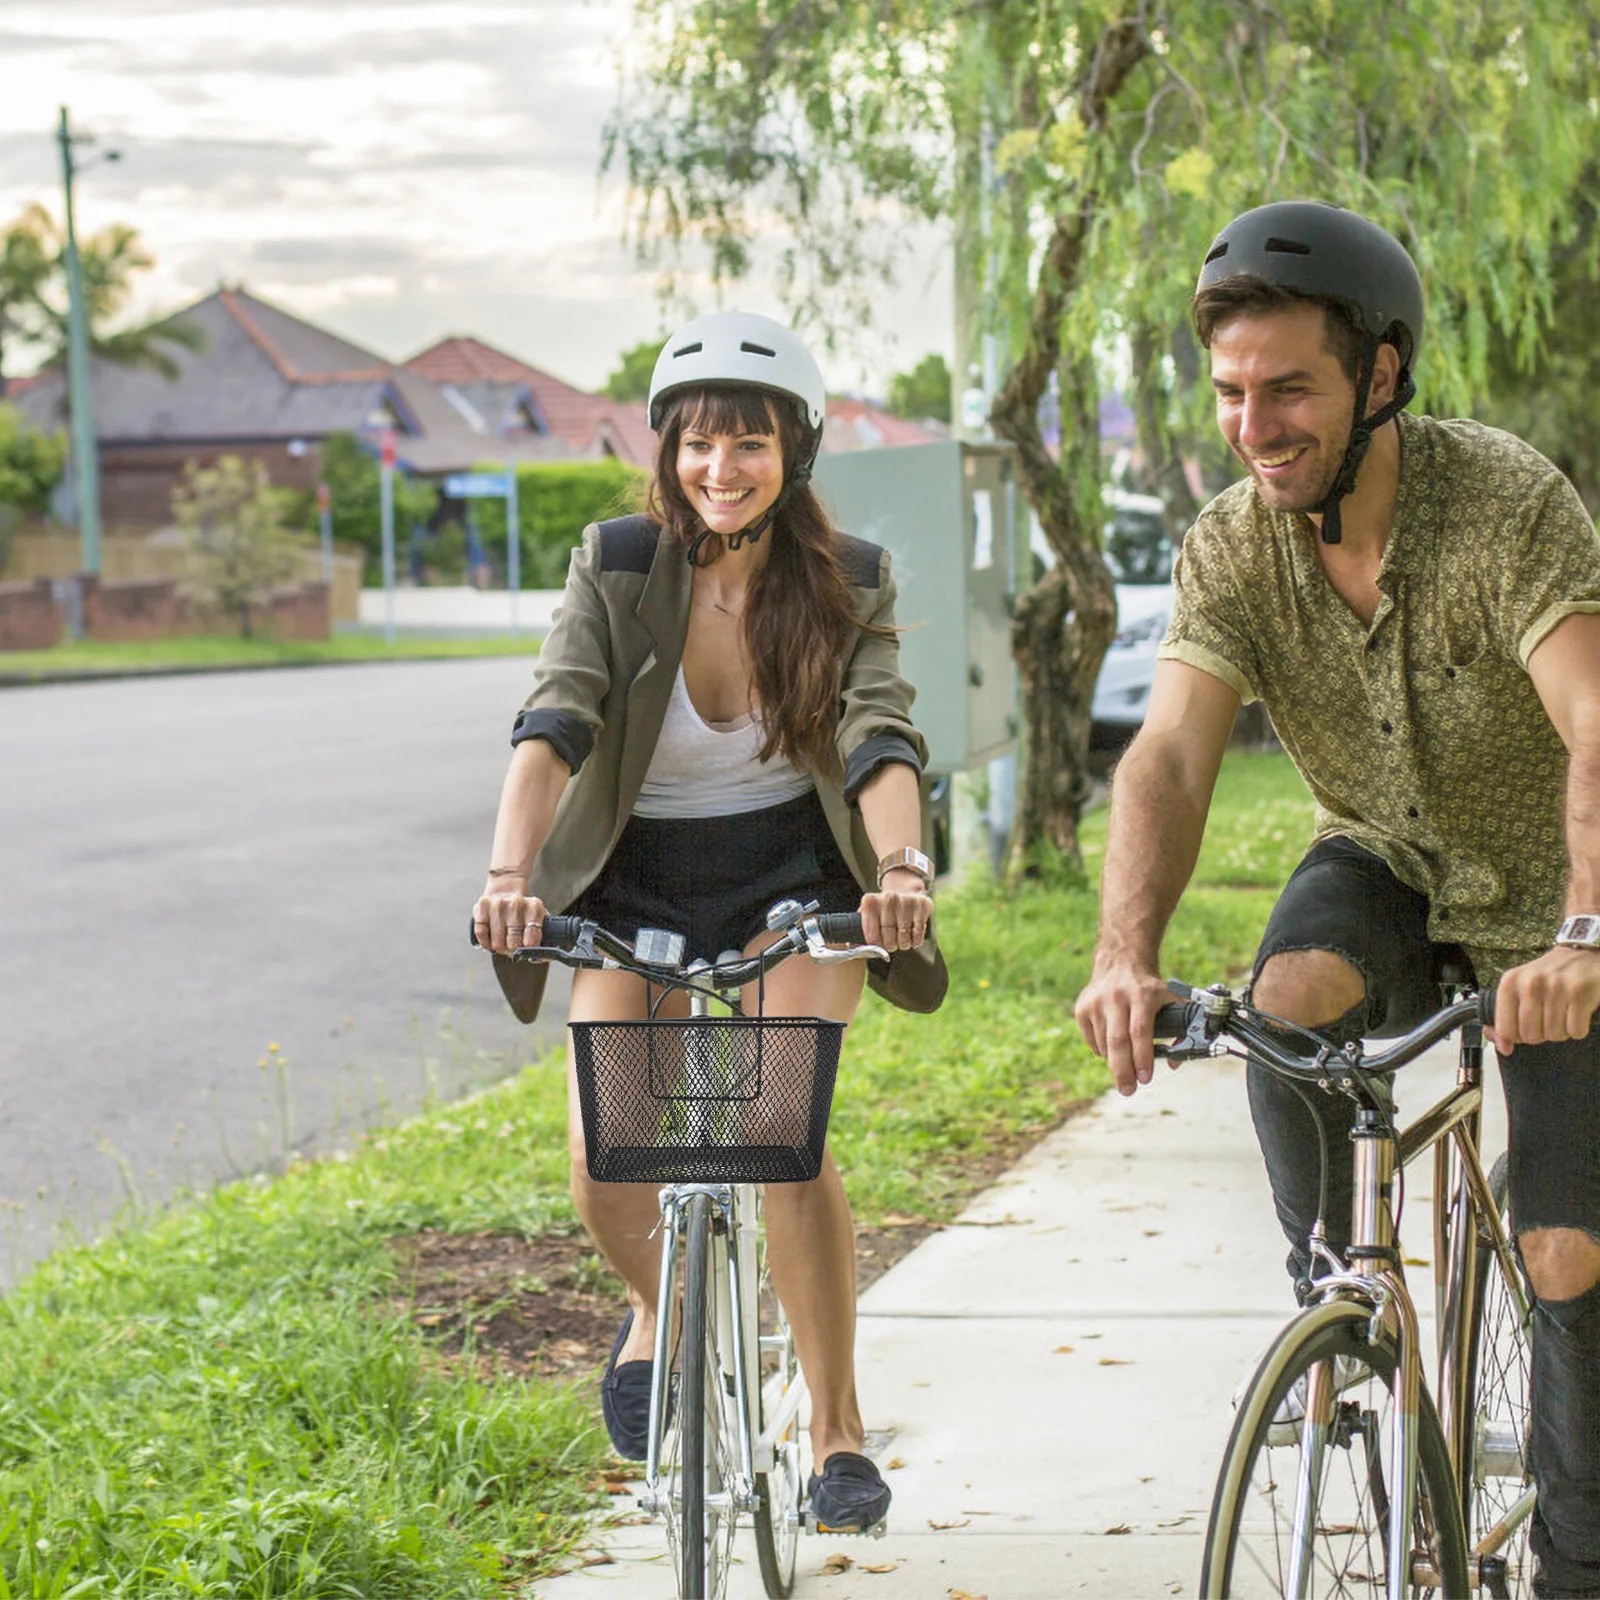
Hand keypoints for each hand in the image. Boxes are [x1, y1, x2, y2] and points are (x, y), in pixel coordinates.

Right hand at [473, 879, 547, 954]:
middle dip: (513, 950)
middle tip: (514, 947)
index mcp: (535, 907)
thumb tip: (541, 957)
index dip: (530, 950)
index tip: (528, 952)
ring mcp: (498, 904)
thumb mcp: (538, 919)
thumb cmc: (522, 911)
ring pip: (497, 942)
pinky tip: (490, 940)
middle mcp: (517, 903)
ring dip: (500, 947)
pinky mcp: (482, 905)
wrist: (505, 891)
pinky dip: (485, 942)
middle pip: (514, 943)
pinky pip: (481, 933)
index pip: (533, 937)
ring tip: (503, 942)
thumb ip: (544, 936)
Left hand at [859, 868, 931, 951]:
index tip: (878, 945)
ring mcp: (905, 900)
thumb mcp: (869, 914)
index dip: (875, 945)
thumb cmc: (884, 910)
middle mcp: (887, 898)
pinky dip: (916, 940)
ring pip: (904, 937)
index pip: (871, 935)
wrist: (905, 890)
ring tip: (902, 940)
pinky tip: (913, 937)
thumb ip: (858, 930)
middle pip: (888, 937)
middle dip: (890, 945)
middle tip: (892, 943)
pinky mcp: (921, 904)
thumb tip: (850, 947)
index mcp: (870, 902)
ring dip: (903, 944)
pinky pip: (918, 933)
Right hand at [1074, 959, 1175, 1096]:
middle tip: (1128, 1090)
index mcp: (1142, 995)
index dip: (1142, 1057)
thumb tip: (1174, 1063)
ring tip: (1126, 1063)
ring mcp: (1096, 1002)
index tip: (1145, 1078)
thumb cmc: (1150, 989)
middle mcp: (1116, 997)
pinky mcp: (1081, 1008)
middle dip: (1122, 1071)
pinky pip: (1092, 1041)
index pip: (1140, 1031)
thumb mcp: (1172, 1000)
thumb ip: (1181, 1030)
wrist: (1121, 963)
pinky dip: (1103, 1051)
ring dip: (1116, 1061)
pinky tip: (1113, 1043)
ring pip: (1104, 1045)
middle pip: (1117, 1041)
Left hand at [1488, 945, 1599, 1051]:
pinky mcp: (1579, 992)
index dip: (1517, 1036)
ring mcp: (1555, 986)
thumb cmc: (1548, 976)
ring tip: (1563, 1013)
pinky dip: (1578, 1029)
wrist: (1583, 954)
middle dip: (1541, 1034)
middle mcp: (1530, 982)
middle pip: (1530, 1036)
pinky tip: (1576, 1012)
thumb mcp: (1519, 989)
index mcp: (1510, 982)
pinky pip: (1576, 1031)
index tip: (1526, 1028)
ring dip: (1561, 1031)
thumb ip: (1505, 1018)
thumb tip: (1503, 1047)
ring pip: (1554, 1035)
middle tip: (1548, 1018)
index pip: (1505, 1029)